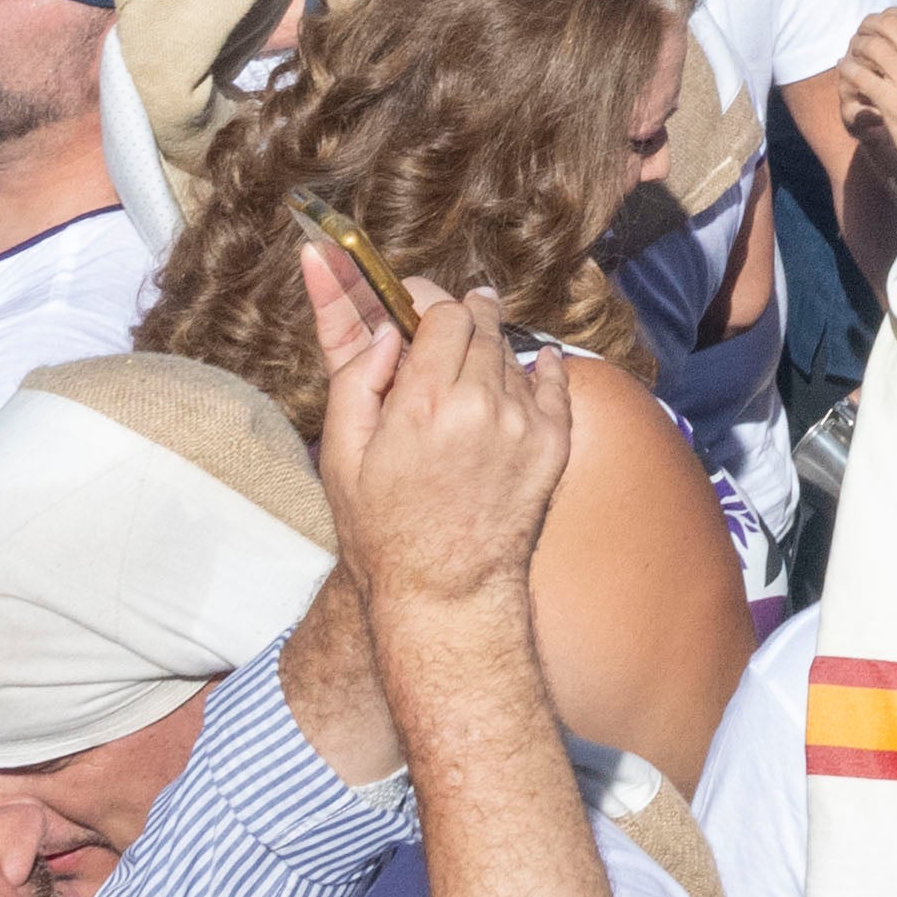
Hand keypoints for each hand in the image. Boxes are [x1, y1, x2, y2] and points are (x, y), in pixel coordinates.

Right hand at [290, 233, 575, 612]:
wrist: (446, 594)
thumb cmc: (383, 532)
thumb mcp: (342, 458)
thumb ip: (356, 380)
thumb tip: (385, 330)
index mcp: (422, 403)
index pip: (442, 311)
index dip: (428, 303)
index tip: (418, 306)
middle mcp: (480, 404)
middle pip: (481, 323)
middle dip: (460, 320)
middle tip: (445, 330)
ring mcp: (524, 423)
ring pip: (512, 351)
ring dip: (491, 351)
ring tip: (469, 375)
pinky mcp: (555, 443)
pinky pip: (554, 380)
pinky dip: (540, 367)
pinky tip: (531, 366)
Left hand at [834, 7, 896, 181]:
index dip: (889, 15)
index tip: (879, 25)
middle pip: (888, 25)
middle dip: (868, 27)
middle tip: (860, 35)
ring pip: (872, 47)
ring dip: (856, 47)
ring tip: (852, 54)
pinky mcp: (892, 102)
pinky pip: (861, 75)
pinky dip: (848, 69)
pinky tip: (846, 71)